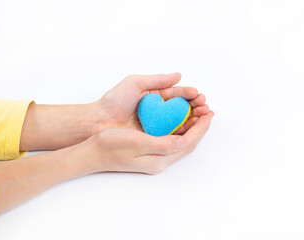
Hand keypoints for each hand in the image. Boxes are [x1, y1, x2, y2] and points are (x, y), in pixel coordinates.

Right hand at [86, 111, 213, 173]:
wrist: (93, 153)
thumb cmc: (111, 146)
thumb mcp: (137, 142)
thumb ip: (162, 144)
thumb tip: (183, 140)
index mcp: (160, 159)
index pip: (188, 142)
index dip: (201, 128)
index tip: (210, 113)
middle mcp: (160, 159)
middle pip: (187, 142)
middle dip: (200, 126)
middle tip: (208, 110)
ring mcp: (154, 156)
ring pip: (180, 140)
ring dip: (191, 126)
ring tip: (198, 112)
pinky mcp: (148, 150)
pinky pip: (171, 138)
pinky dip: (179, 127)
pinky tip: (179, 119)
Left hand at [92, 73, 209, 134]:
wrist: (98, 121)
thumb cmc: (114, 101)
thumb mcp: (135, 83)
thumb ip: (157, 80)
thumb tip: (179, 75)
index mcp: (155, 97)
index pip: (177, 95)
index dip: (189, 94)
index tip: (198, 95)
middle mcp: (159, 111)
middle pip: (182, 108)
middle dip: (196, 106)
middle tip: (205, 106)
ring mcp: (157, 125)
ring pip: (180, 121)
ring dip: (194, 118)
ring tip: (204, 115)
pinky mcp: (154, 137)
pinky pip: (172, 133)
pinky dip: (184, 130)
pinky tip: (193, 127)